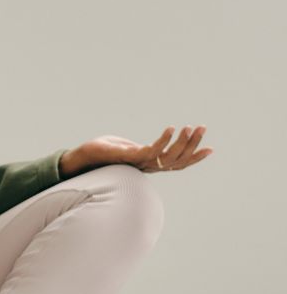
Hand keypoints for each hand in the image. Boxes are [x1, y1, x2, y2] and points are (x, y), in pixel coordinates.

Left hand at [60, 126, 211, 176]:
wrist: (81, 157)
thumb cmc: (103, 151)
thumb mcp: (127, 148)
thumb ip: (140, 149)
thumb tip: (150, 148)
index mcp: (149, 164)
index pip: (178, 164)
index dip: (194, 157)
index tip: (210, 148)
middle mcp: (147, 166)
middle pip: (178, 160)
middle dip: (193, 144)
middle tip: (202, 128)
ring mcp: (139, 163)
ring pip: (168, 157)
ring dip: (182, 142)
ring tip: (191, 127)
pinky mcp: (129, 157)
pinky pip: (151, 151)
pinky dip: (163, 140)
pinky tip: (171, 128)